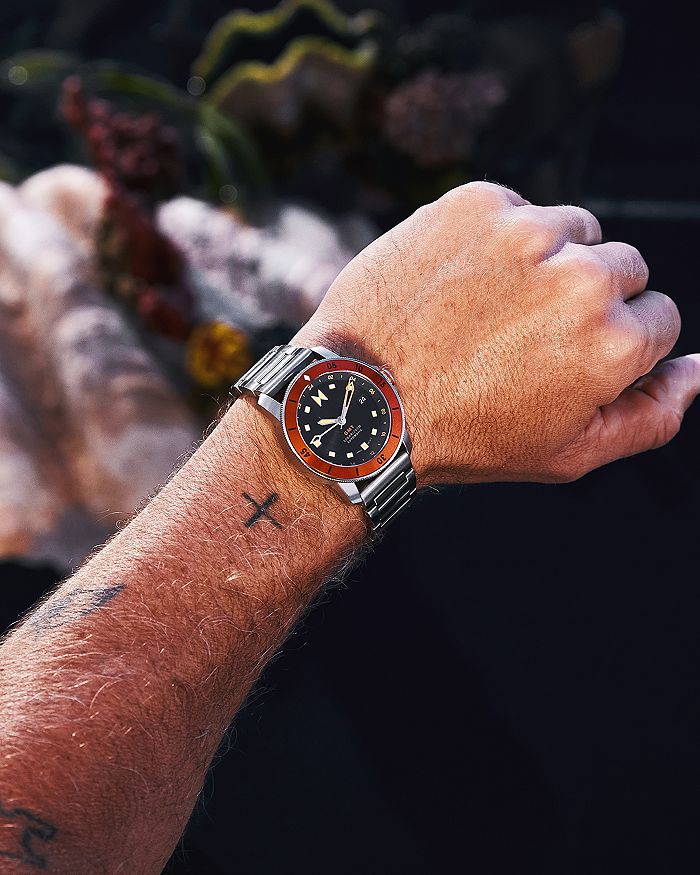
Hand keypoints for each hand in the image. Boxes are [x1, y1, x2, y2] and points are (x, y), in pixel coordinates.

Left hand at [294, 182, 699, 485]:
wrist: (362, 399)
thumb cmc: (463, 434)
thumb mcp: (567, 453)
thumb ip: (652, 414)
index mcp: (613, 341)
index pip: (659, 318)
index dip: (613, 344)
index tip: (565, 358)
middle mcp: (580, 276)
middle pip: (624, 268)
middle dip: (588, 300)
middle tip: (525, 336)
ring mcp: (525, 231)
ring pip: (575, 230)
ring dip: (549, 262)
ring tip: (493, 309)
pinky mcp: (476, 203)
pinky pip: (518, 208)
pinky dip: (501, 238)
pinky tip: (464, 282)